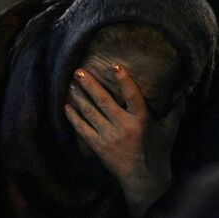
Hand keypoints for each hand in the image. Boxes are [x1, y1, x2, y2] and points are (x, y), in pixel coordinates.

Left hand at [64, 64, 184, 216]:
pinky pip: (82, 129)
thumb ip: (173, 110)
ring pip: (90, 112)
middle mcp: (124, 127)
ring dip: (79, 97)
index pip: (132, 96)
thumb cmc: (158, 150)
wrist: (145, 179)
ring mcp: (109, 137)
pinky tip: (66, 106)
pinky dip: (73, 117)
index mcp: (141, 120)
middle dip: (90, 85)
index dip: (123, 81)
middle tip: (78, 71)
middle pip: (104, 101)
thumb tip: (180, 91)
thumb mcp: (168, 130)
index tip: (114, 66)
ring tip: (71, 84)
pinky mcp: (98, 146)